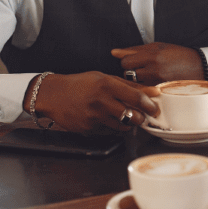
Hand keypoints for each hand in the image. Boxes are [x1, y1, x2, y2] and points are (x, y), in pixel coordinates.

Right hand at [25, 71, 159, 134]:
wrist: (53, 95)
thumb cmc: (79, 84)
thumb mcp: (103, 78)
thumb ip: (128, 85)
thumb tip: (151, 91)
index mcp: (106, 85)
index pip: (136, 97)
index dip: (150, 105)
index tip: (154, 108)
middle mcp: (101, 101)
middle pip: (132, 116)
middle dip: (141, 118)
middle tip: (142, 115)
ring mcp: (94, 117)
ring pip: (122, 126)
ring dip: (128, 123)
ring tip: (124, 115)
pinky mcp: (88, 129)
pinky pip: (108, 131)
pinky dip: (112, 126)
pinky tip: (106, 118)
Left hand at [111, 43, 202, 84]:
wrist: (200, 67)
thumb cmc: (178, 55)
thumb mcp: (157, 47)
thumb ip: (134, 50)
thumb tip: (114, 52)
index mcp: (152, 56)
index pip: (126, 61)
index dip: (128, 61)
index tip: (134, 61)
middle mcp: (154, 70)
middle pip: (128, 74)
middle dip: (132, 72)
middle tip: (142, 69)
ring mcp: (158, 82)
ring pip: (135, 85)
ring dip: (138, 82)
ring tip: (148, 77)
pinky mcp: (162, 92)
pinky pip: (145, 92)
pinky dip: (146, 89)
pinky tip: (153, 84)